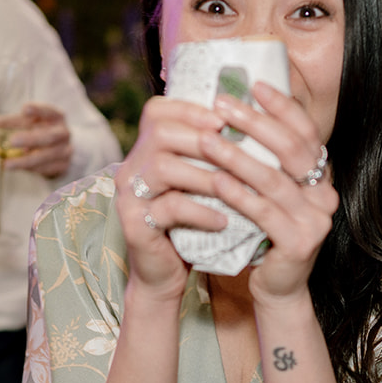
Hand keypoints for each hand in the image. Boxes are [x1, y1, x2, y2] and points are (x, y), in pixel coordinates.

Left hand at [0, 102, 73, 177]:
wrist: (62, 150)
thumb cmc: (38, 131)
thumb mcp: (27, 124)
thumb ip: (6, 125)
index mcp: (56, 117)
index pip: (49, 111)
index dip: (38, 109)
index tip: (24, 109)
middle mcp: (63, 133)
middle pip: (48, 137)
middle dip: (29, 139)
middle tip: (11, 141)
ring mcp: (65, 151)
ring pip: (45, 157)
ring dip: (24, 161)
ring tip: (5, 164)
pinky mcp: (63, 167)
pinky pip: (45, 169)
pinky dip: (30, 169)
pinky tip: (16, 167)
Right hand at [115, 94, 231, 295]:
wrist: (163, 272)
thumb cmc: (188, 222)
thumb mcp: (198, 183)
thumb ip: (210, 155)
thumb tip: (252, 123)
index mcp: (144, 150)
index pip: (157, 111)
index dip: (191, 110)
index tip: (224, 120)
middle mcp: (131, 167)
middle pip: (160, 133)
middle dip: (203, 140)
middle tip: (237, 152)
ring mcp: (129, 195)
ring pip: (163, 167)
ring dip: (206, 175)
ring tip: (236, 187)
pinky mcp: (134, 224)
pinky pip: (168, 208)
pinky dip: (201, 211)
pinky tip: (224, 220)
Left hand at [197, 81, 336, 302]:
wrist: (277, 287)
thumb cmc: (265, 232)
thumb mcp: (269, 191)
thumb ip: (264, 158)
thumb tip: (236, 107)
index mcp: (321, 177)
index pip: (306, 132)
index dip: (282, 106)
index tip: (254, 85)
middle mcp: (326, 195)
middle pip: (291, 150)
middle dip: (254, 124)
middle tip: (222, 106)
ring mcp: (317, 221)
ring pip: (272, 179)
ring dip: (236, 156)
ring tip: (206, 140)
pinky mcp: (300, 244)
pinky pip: (264, 212)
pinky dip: (237, 194)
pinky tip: (214, 179)